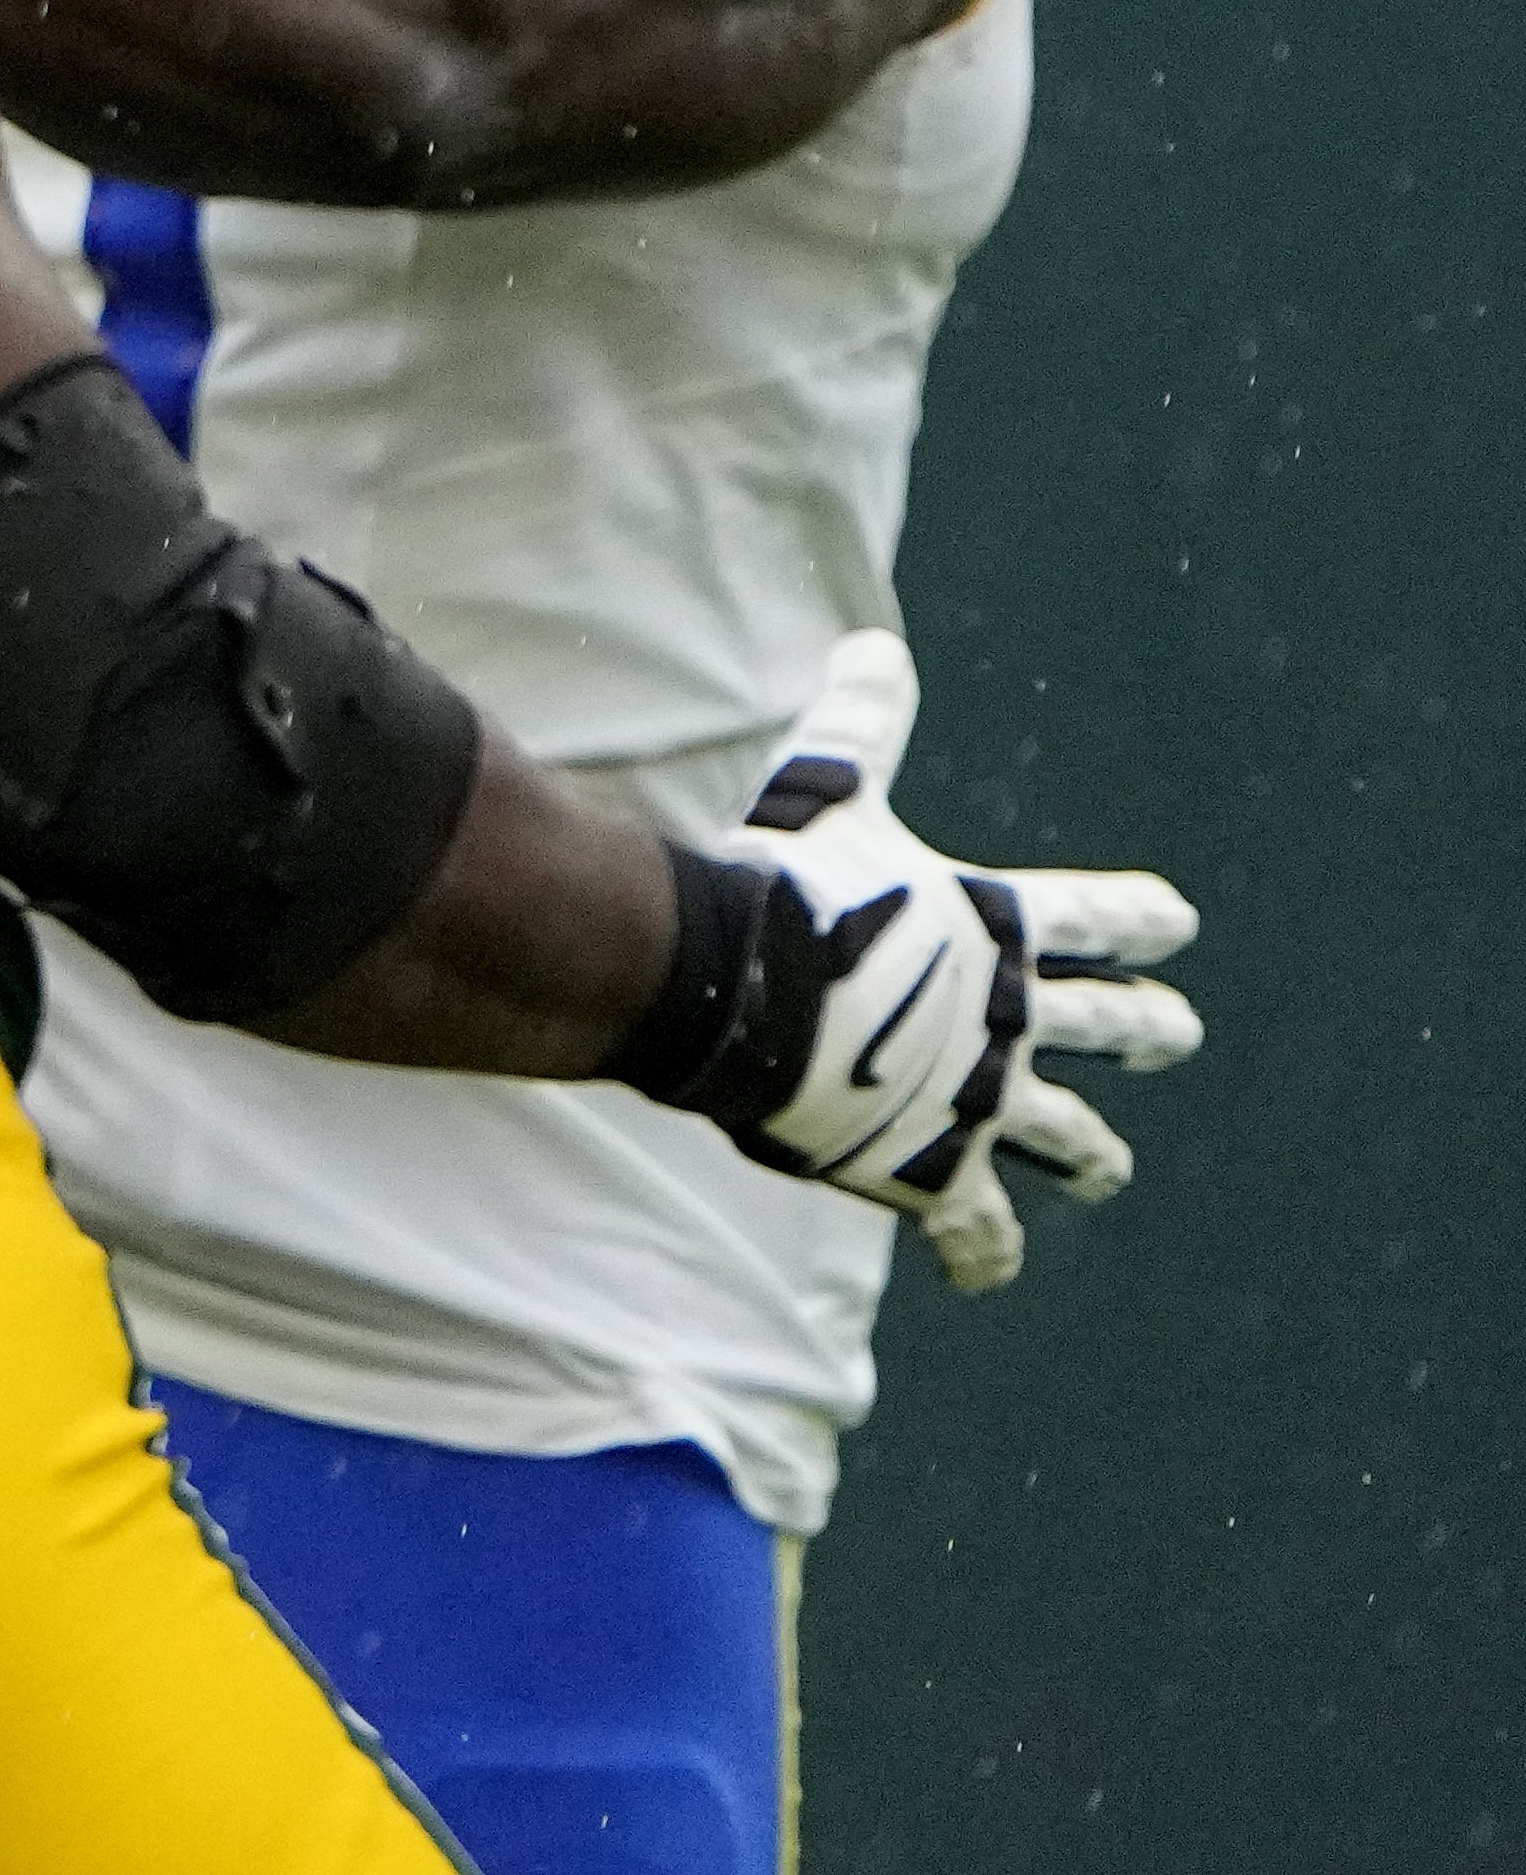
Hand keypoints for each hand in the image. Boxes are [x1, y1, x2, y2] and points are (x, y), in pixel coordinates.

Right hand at [675, 630, 1202, 1291]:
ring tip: (1109, 1168)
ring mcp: (983, 1101)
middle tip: (1174, 1033)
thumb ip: (857, 727)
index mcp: (994, 929)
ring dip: (1092, 1153)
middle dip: (1147, 1029)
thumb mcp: (823, 794)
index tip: (1177, 925)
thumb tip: (873, 642)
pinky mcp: (935, 1169)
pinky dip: (982, 1252)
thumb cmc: (778, 887)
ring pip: (1074, 1141)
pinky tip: (986, 1273)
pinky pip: (976, 1230)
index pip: (1098, 920)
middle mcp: (1010, 1019)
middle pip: (1114, 1028)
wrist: (738, 992)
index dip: (1140, 919)